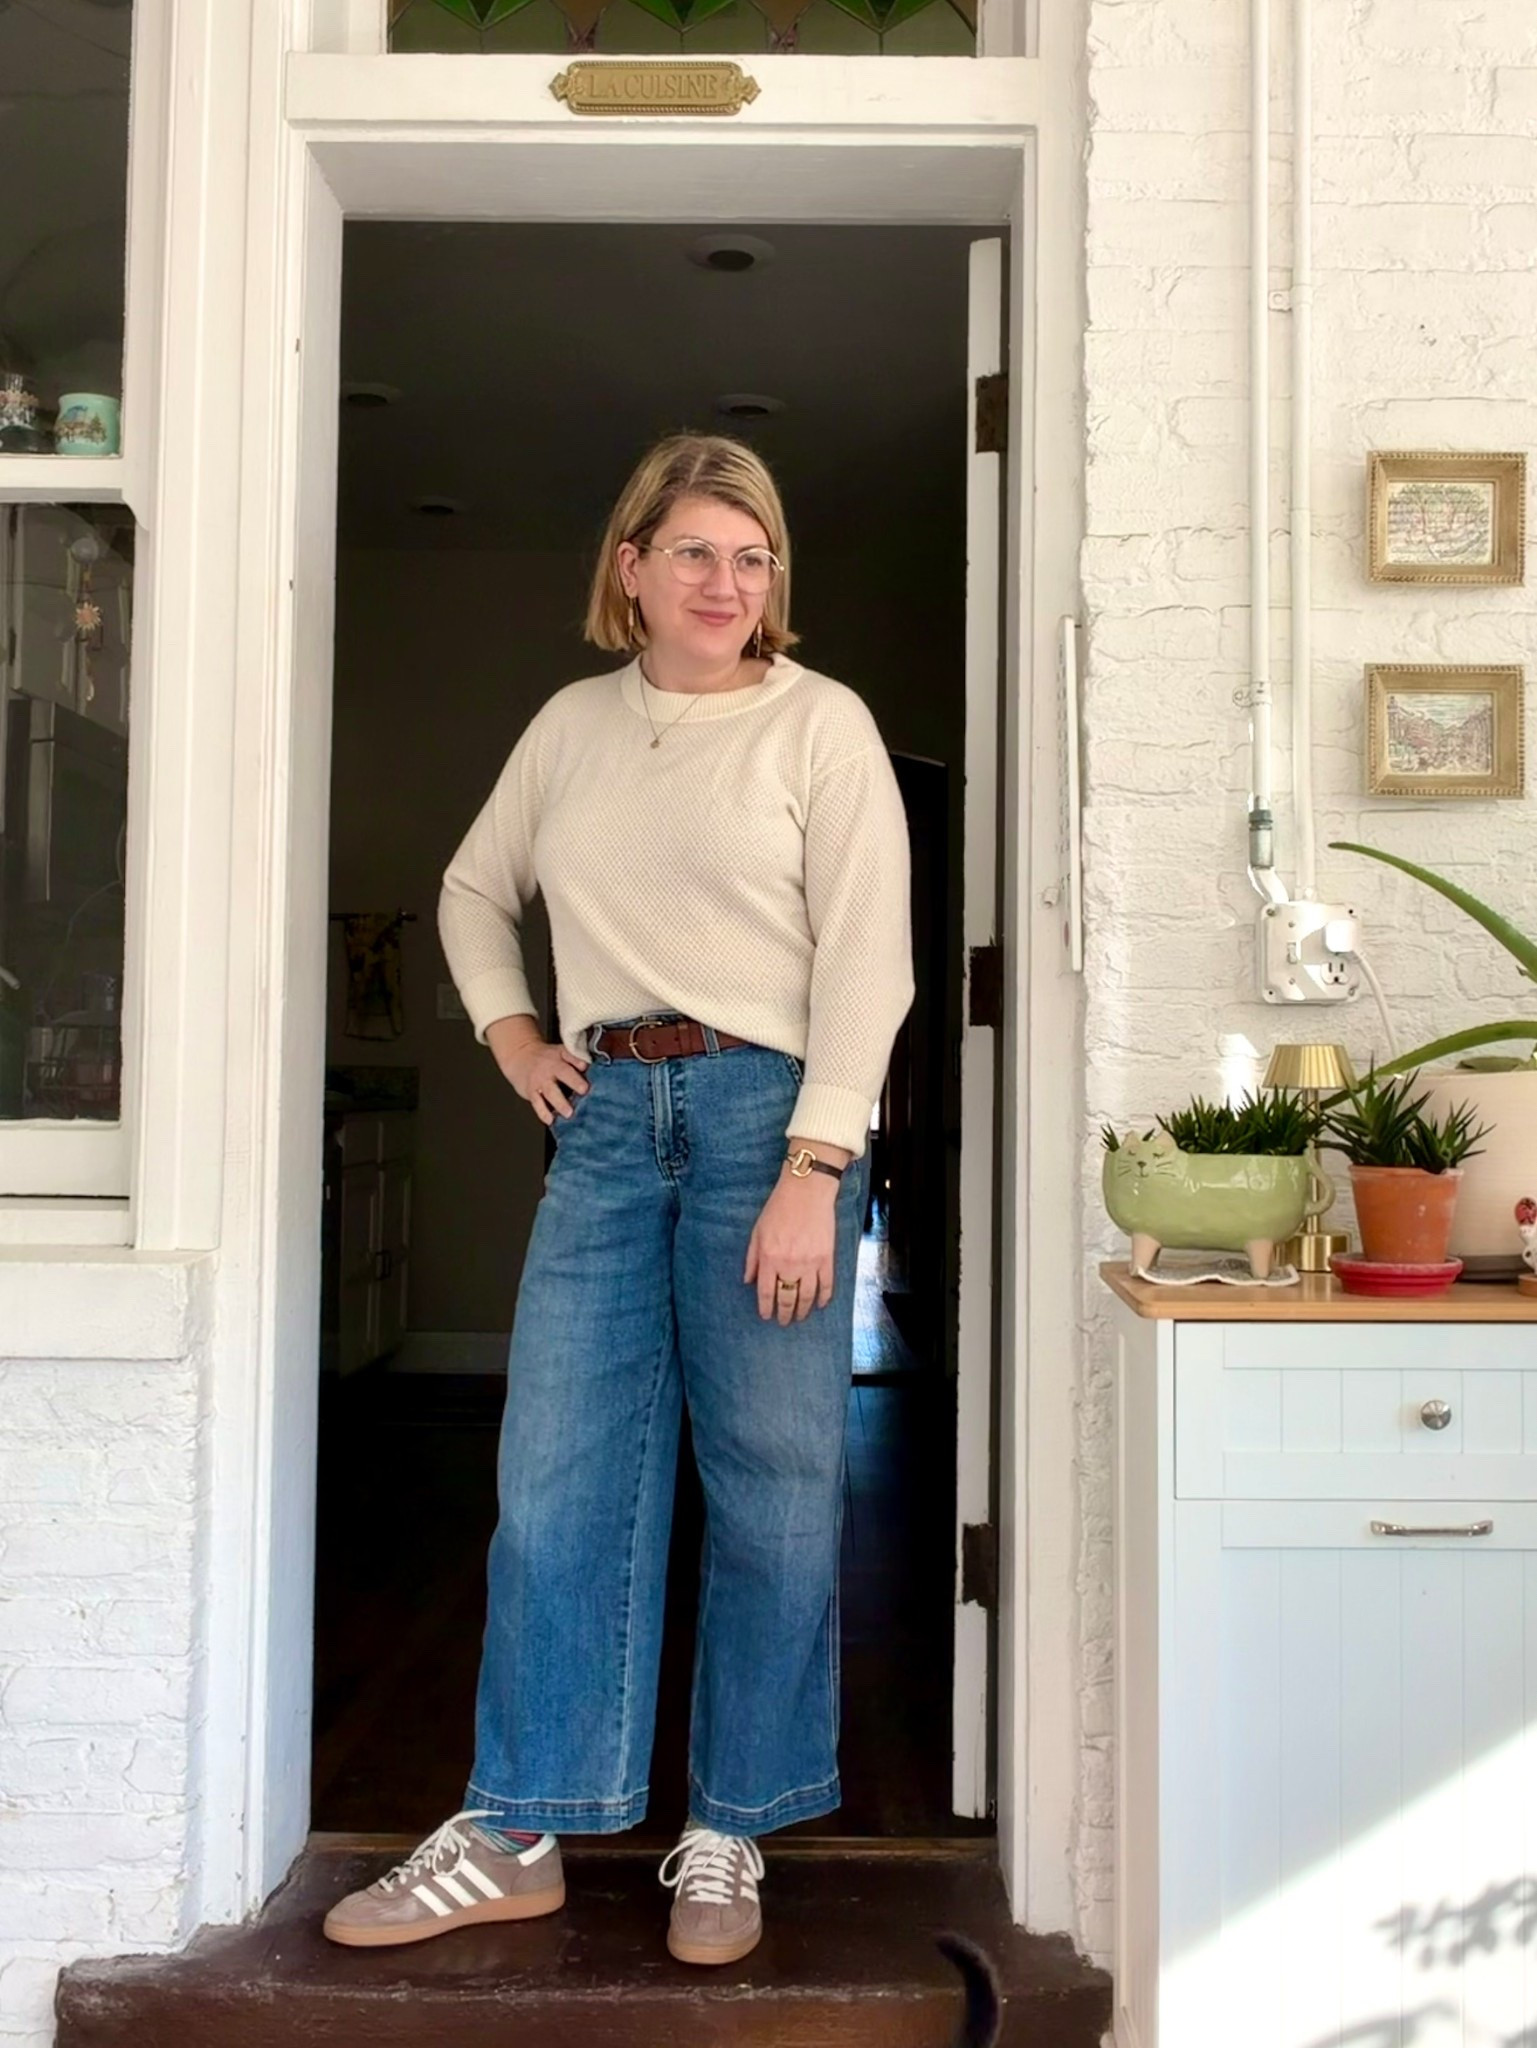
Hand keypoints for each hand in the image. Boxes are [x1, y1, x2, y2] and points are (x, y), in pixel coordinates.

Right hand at [486, 1013, 589, 1126]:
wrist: (519, 1056)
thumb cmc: (546, 1058)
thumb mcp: (560, 1052)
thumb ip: (576, 1060)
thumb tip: (591, 1069)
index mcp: (561, 1056)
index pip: (571, 1056)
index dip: (578, 1061)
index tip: (585, 1067)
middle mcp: (551, 1067)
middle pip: (563, 1073)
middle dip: (574, 1081)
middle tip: (584, 1090)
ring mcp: (541, 1080)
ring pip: (550, 1091)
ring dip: (560, 1102)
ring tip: (569, 1113)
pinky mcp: (531, 1092)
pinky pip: (537, 1103)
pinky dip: (543, 1112)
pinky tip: (550, 1120)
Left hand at [744, 1174, 838, 1324]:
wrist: (806, 1192)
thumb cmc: (779, 1208)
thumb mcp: (757, 1232)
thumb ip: (752, 1258)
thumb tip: (748, 1281)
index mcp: (769, 1258)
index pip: (766, 1292)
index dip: (766, 1308)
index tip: (766, 1316)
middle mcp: (789, 1264)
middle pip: (787, 1298)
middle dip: (784, 1313)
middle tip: (784, 1321)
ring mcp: (810, 1263)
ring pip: (806, 1296)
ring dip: (803, 1310)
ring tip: (800, 1317)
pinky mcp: (826, 1258)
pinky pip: (826, 1284)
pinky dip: (824, 1297)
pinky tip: (820, 1304)